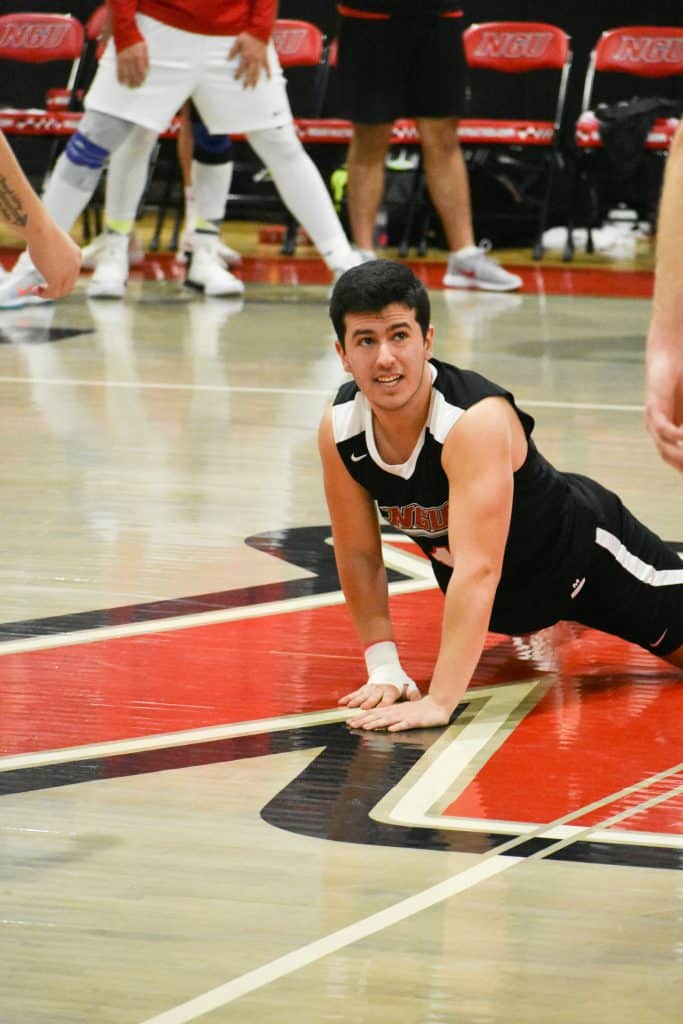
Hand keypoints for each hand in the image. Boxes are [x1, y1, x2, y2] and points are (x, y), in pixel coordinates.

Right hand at [27, 221, 81, 299]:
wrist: (40, 228)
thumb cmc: (41, 229)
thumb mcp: (51, 241)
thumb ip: (51, 251)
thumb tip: (44, 259)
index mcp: (77, 255)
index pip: (72, 273)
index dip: (61, 278)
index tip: (46, 277)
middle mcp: (76, 265)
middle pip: (69, 285)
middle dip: (56, 288)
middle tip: (42, 287)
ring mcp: (68, 273)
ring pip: (62, 292)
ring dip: (49, 294)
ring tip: (36, 290)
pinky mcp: (57, 278)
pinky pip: (53, 293)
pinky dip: (43, 294)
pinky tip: (34, 290)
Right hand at [116, 41, 148, 87]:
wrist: (124, 30)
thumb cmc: (136, 39)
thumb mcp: (144, 48)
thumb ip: (146, 59)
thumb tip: (146, 71)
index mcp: (139, 56)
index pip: (141, 71)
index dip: (142, 78)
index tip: (142, 81)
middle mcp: (131, 59)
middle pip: (133, 74)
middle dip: (135, 82)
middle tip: (137, 86)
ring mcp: (124, 59)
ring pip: (126, 74)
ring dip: (128, 82)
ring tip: (130, 86)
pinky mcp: (118, 58)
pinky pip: (118, 69)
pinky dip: (120, 77)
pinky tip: (121, 82)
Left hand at [229, 33, 269, 88]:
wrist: (259, 31)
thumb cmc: (248, 36)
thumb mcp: (238, 42)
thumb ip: (233, 51)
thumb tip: (227, 59)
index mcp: (245, 56)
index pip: (241, 68)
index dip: (238, 74)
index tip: (236, 78)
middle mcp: (253, 60)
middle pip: (249, 73)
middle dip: (247, 81)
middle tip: (245, 88)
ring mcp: (260, 60)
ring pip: (257, 73)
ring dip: (255, 81)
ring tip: (254, 87)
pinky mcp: (265, 58)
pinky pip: (267, 67)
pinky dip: (269, 73)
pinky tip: (269, 79)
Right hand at [339, 679, 420, 710]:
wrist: (387, 668)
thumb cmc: (399, 680)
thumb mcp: (408, 685)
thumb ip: (412, 693)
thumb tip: (417, 699)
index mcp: (390, 691)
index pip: (386, 701)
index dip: (382, 707)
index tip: (378, 714)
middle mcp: (378, 690)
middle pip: (371, 700)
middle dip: (365, 708)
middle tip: (360, 713)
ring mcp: (369, 689)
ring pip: (360, 697)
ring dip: (353, 704)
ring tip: (348, 710)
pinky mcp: (363, 688)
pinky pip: (354, 694)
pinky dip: (347, 698)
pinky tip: (340, 703)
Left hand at [347, 694, 451, 731]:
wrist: (438, 705)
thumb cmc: (421, 710)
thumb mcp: (404, 712)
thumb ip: (392, 717)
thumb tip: (380, 723)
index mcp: (394, 710)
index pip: (375, 713)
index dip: (362, 718)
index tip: (349, 722)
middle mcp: (397, 712)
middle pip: (378, 716)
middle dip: (363, 720)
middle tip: (350, 725)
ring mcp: (406, 716)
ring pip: (389, 720)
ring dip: (376, 723)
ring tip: (365, 727)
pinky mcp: (416, 721)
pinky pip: (406, 724)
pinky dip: (398, 726)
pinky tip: (390, 730)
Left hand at [645, 339, 682, 471]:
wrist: (670, 357)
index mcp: (669, 433)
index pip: (677, 458)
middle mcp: (659, 431)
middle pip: (670, 457)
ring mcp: (653, 421)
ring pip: (665, 447)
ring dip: (681, 455)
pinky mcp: (653, 408)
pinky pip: (663, 428)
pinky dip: (674, 435)